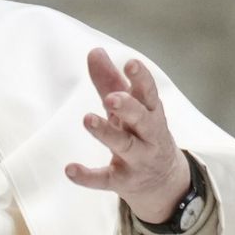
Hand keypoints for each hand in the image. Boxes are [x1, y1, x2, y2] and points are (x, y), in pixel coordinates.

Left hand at [65, 48, 189, 223]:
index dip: (142, 79)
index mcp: (151, 113)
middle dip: (129, 108)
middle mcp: (148, 136)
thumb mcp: (130, 108)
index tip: (131, 63)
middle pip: (142, 120)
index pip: (149, 94)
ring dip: (106, 133)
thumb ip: (110, 81)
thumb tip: (95, 51)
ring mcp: (137, 160)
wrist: (165, 183)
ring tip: (88, 119)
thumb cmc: (142, 134)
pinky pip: (106, 179)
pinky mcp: (123, 181)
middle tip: (112, 98)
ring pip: (124, 146)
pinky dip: (88, 176)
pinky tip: (70, 169)